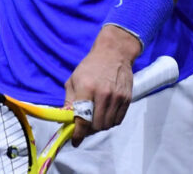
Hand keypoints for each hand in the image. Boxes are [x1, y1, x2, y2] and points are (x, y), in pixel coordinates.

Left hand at [64, 25, 141, 146]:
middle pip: (96, 125)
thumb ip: (69, 101)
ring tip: (94, 121)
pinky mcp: (127, 98)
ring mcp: (117, 97)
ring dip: (100, 127)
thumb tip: (65, 119)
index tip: (75, 141)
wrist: (114, 52)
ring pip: (108, 125)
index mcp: (87, 88)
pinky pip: (118, 120)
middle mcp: (103, 94)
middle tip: (84, 128)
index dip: (78, 134)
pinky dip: (110, 122)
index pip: (83, 119)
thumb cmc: (91, 66)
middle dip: (88, 131)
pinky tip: (105, 116)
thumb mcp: (74, 80)